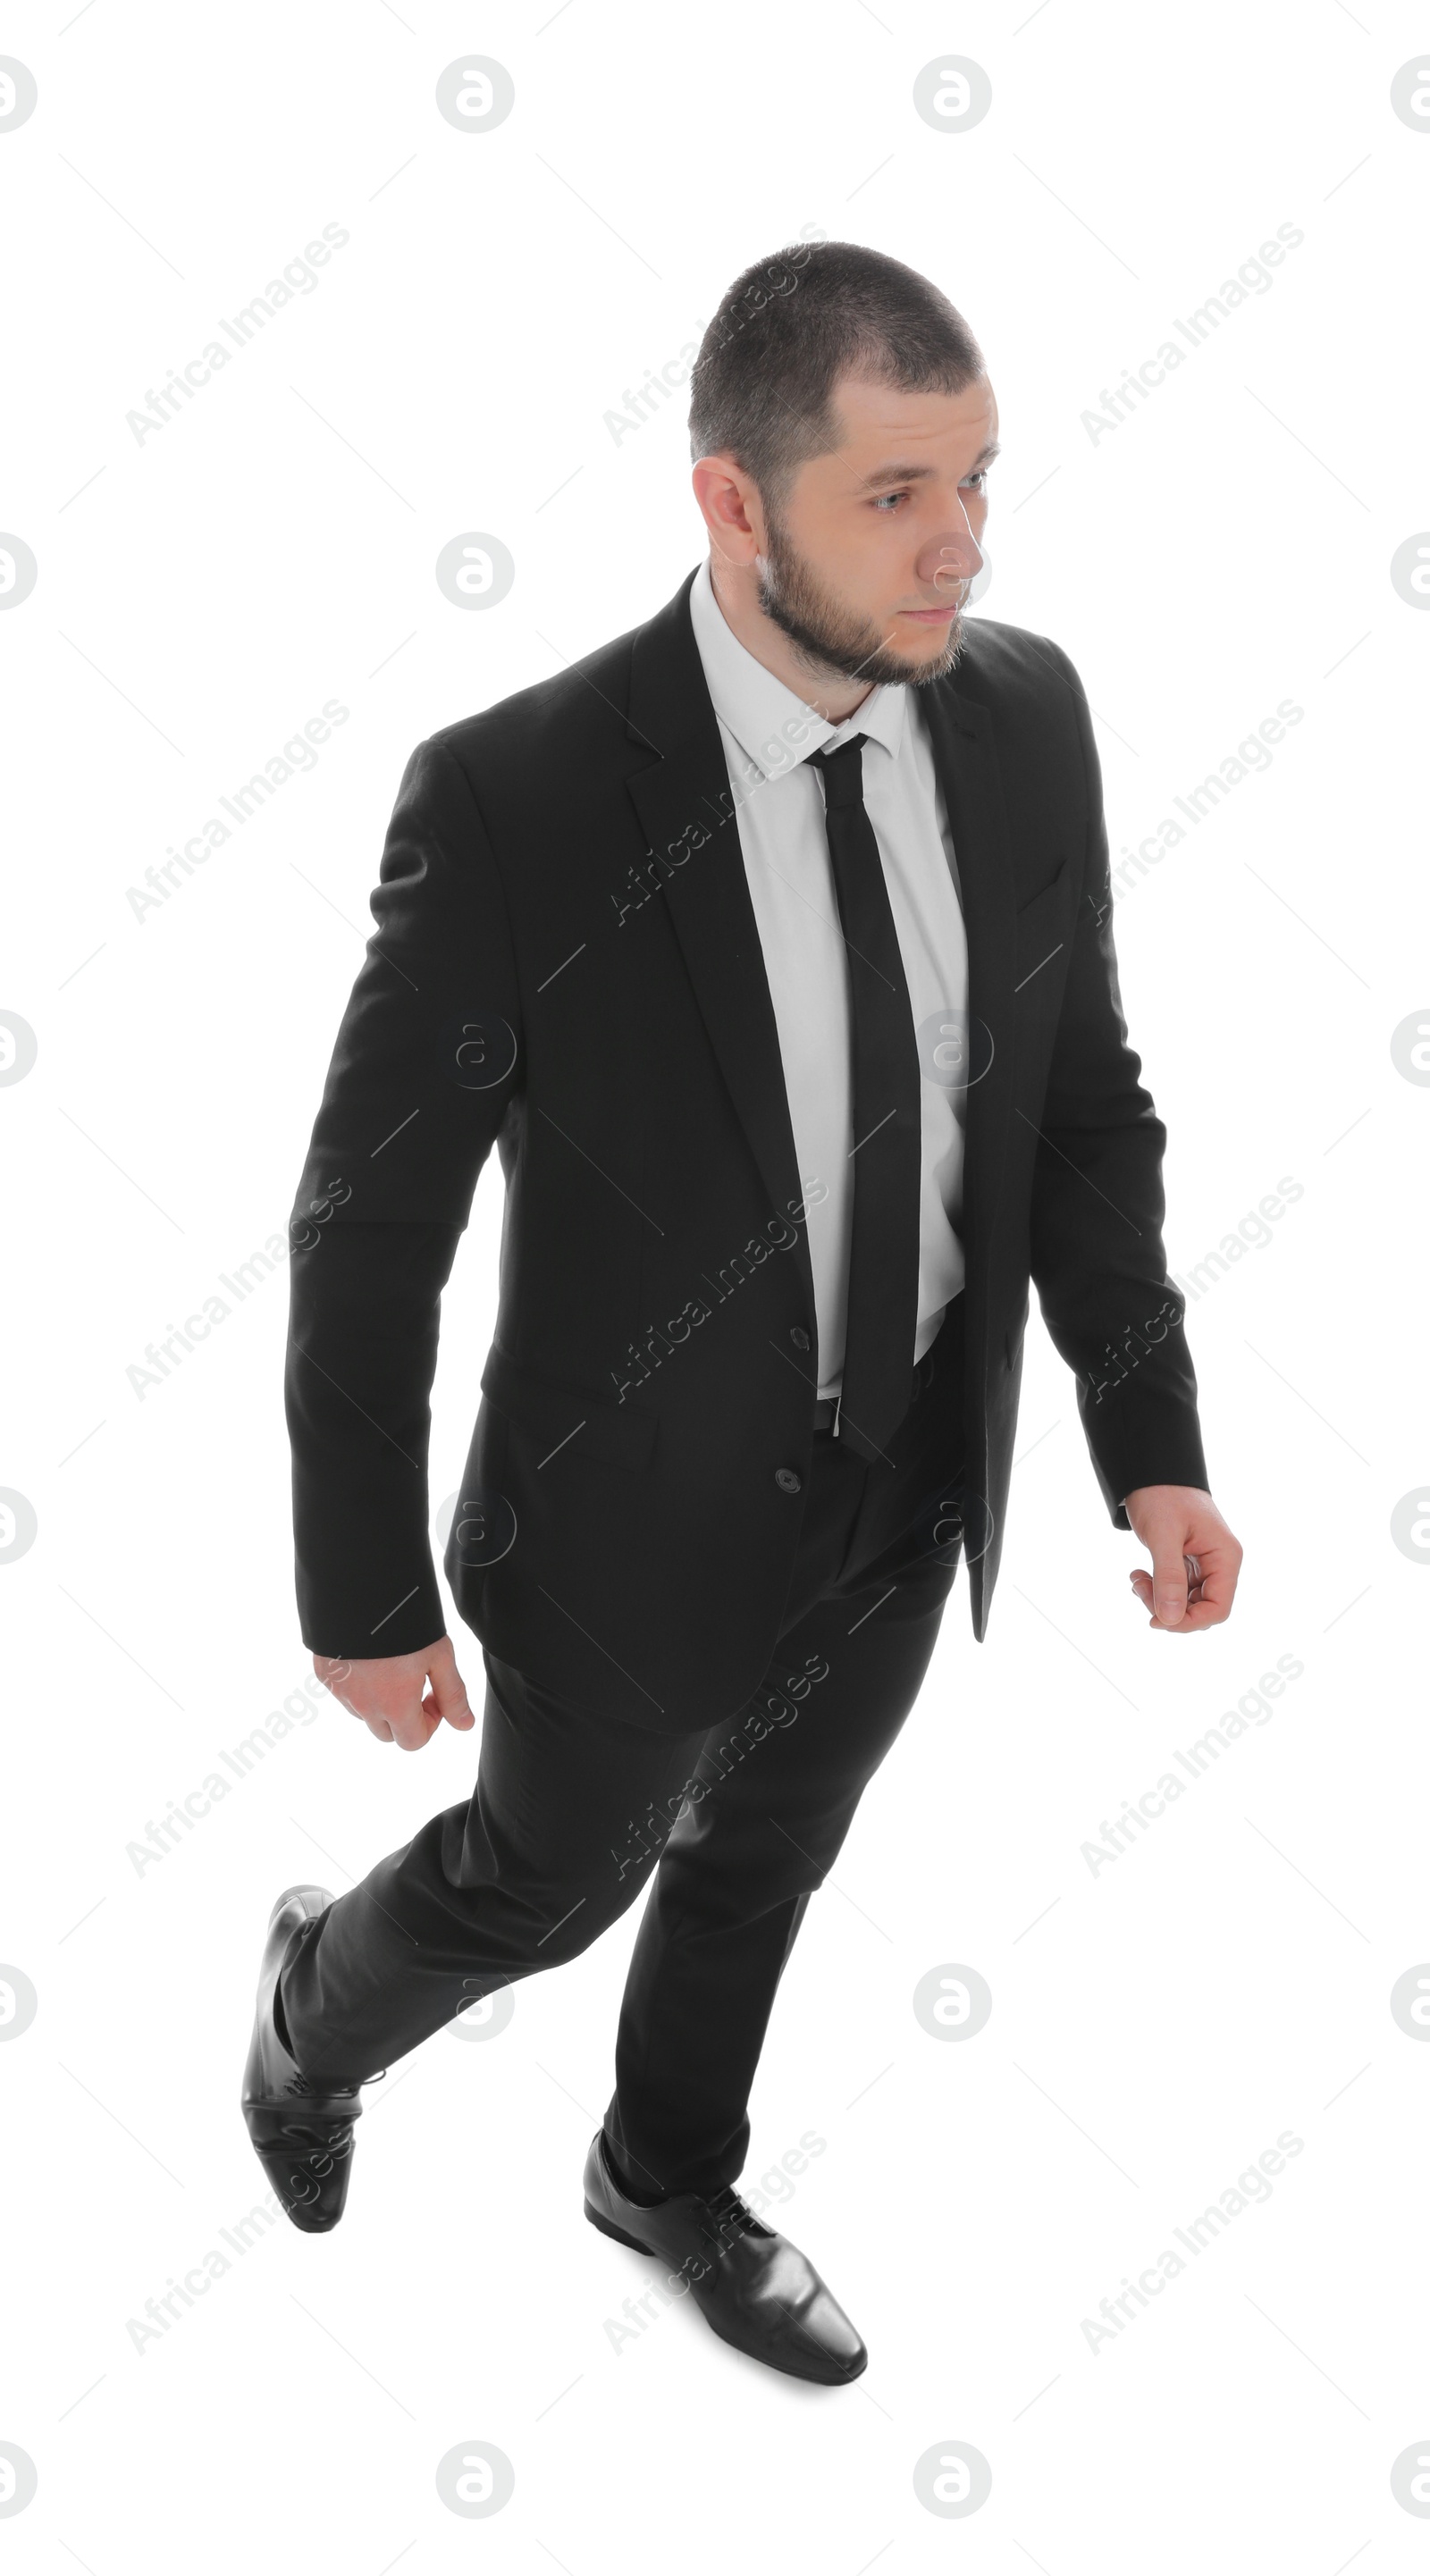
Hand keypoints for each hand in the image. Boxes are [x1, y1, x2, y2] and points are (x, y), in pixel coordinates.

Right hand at [313, 1635, 475, 1748]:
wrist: (360, 1589)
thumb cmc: (405, 1621)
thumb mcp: (440, 1655)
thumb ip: (453, 1694)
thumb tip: (464, 1724)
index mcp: (395, 1705)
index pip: (413, 1742)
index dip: (430, 1723)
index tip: (433, 1696)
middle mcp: (364, 1706)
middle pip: (387, 1733)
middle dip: (404, 1716)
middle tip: (414, 1682)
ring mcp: (340, 1691)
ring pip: (363, 1715)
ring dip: (379, 1703)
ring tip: (391, 1666)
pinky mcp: (324, 1675)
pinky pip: (343, 1694)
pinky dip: (357, 1686)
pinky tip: (368, 1657)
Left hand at [1123, 1486, 1241, 1631]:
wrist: (1152, 1470)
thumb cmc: (1162, 1494)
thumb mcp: (1163, 1536)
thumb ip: (1169, 1578)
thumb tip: (1170, 1620)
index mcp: (1225, 1557)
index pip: (1218, 1608)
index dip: (1189, 1622)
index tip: (1156, 1619)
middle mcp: (1220, 1564)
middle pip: (1201, 1609)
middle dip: (1169, 1609)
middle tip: (1139, 1588)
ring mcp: (1204, 1564)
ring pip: (1186, 1602)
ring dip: (1158, 1598)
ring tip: (1136, 1578)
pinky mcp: (1188, 1563)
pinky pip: (1176, 1589)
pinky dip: (1156, 1588)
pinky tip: (1139, 1575)